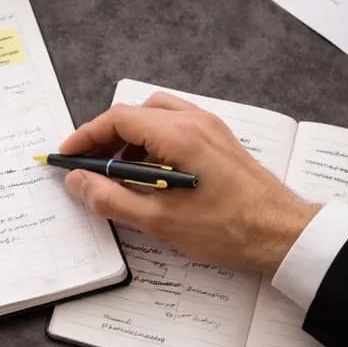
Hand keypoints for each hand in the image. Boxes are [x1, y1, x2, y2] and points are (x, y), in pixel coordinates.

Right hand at [59, 92, 318, 275]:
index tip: (68, 156)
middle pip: (136, 113)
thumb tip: (79, 182)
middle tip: (89, 167)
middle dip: (106, 137)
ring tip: (117, 173)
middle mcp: (194, 121)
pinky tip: (149, 174)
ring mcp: (210, 128)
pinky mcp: (219, 141)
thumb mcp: (158, 220)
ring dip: (129, 139)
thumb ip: (110, 199)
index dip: (86, 136)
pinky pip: (176, 127)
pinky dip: (152, 142)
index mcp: (178, 135)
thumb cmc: (226, 228)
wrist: (279, 232)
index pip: (118, 119)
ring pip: (156, 117)